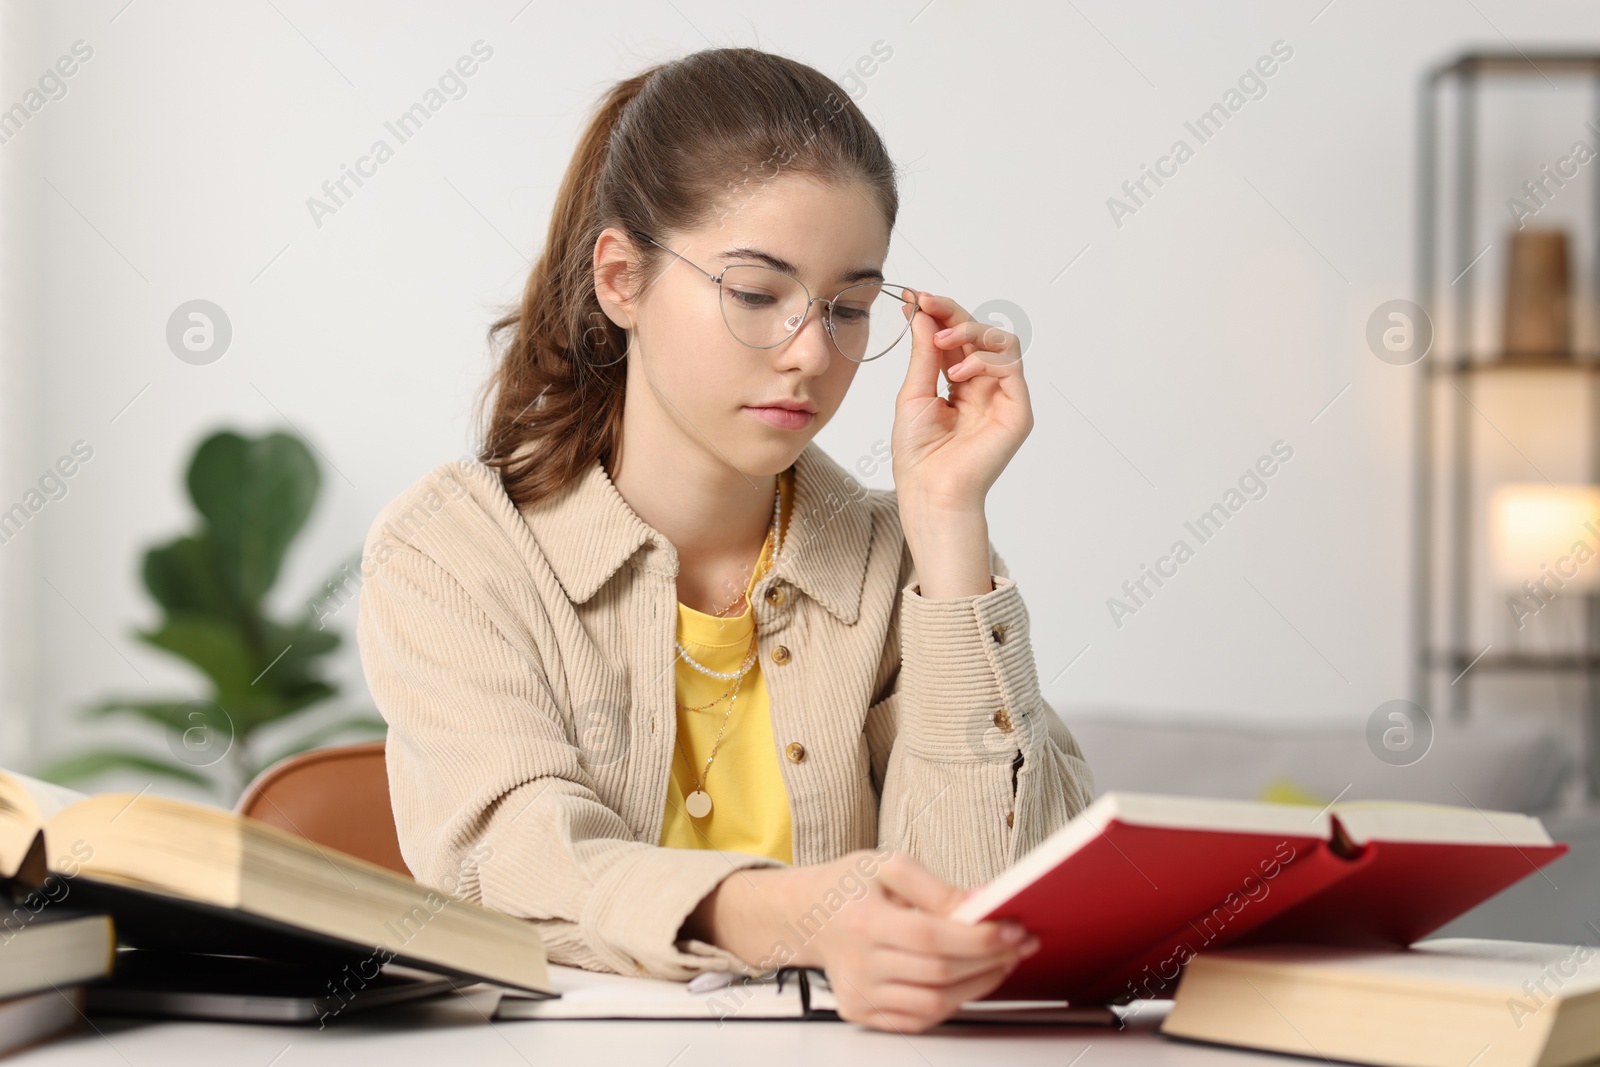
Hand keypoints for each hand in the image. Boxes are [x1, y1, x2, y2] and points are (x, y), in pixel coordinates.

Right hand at [688, 850, 1039, 1032]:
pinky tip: (968, 981)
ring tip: (1000, 962)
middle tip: (1018, 944)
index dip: (978, 937)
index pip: (931, 936)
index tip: (1013, 929)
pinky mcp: (861, 1013)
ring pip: (934, 1004)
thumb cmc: (848, 886)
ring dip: (978, 986)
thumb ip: (935, 886)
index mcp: (863, 920)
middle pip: (939, 973)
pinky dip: (952, 1004)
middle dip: (990, 960)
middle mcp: (859, 962)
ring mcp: (859, 994)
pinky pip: (918, 1020)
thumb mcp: (888, 865)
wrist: (805, 915)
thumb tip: (979, 904)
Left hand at [891, 291, 1032, 514]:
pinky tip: (957, 373)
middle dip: (951, 313)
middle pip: (979, 333)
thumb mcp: (914, 393)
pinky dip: (984, 359)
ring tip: (941, 341)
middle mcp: (985, 386)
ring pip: (1001, 342)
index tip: (914, 298)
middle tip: (926, 304)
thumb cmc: (919, 453)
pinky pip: (1011, 367)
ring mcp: (1003, 397)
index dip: (939, 313)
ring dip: (969, 331)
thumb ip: (923, 354)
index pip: (956, 338)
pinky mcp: (1018, 410)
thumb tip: (922, 314)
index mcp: (960, 384)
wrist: (930, 490)